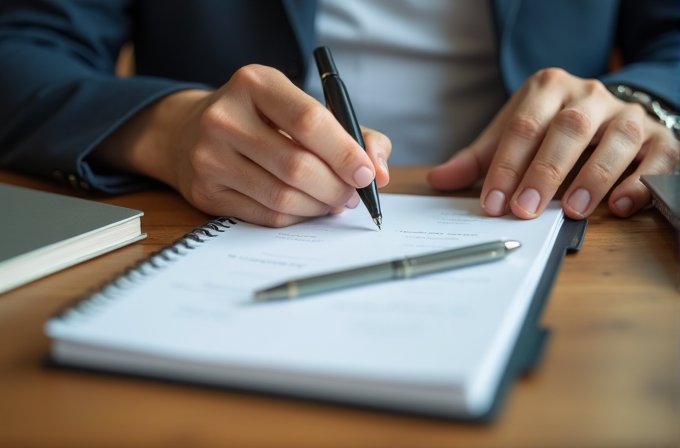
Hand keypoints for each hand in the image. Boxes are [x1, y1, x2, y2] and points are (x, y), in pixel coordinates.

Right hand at [91, 65, 390, 226]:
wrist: (188, 132)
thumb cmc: (259, 119)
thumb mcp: (298, 106)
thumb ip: (350, 132)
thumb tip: (380, 172)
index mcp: (255, 83)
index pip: (309, 120)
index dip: (345, 152)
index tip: (367, 173)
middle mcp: (225, 117)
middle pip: (297, 166)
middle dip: (337, 187)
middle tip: (353, 194)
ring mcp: (210, 157)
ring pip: (283, 196)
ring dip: (319, 206)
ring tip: (333, 201)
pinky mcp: (206, 192)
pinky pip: (266, 215)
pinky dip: (298, 216)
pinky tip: (307, 207)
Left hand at [427, 68, 679, 219]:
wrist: (607, 114)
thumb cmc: (551, 129)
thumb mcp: (513, 135)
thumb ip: (479, 159)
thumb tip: (437, 180)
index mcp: (549, 88)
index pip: (524, 125)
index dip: (506, 165)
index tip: (492, 202)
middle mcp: (590, 95)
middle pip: (568, 129)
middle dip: (545, 171)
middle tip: (525, 208)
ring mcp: (628, 116)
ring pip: (616, 140)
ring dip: (593, 177)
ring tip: (572, 210)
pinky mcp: (659, 139)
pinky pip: (656, 158)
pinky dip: (640, 182)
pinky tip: (620, 205)